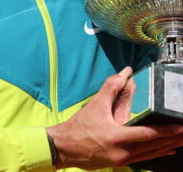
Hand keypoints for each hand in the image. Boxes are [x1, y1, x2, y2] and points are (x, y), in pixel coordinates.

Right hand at [47, 67, 182, 169]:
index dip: (167, 131)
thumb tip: (125, 73)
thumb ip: (112, 87)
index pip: (148, 135)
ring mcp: (122, 160)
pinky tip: (165, 150)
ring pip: (151, 154)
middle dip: (173, 139)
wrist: (65, 147)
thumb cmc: (79, 127)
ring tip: (181, 140)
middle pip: (154, 147)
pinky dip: (156, 153)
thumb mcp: (96, 104)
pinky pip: (144, 159)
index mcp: (118, 137)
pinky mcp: (120, 163)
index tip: (181, 127)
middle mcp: (123, 152)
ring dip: (167, 147)